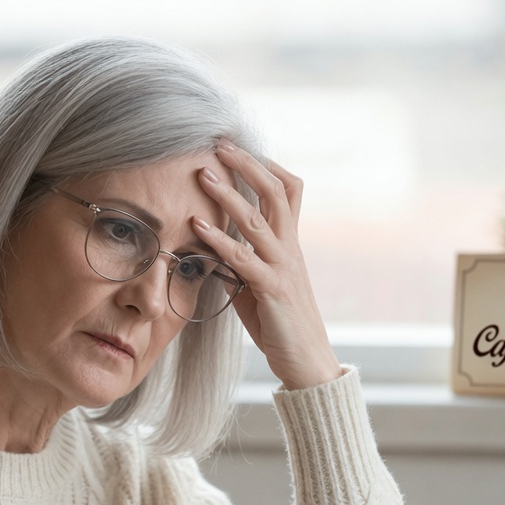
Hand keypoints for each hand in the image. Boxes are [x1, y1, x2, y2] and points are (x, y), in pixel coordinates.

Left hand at [194, 142, 342, 390]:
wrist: (307, 361)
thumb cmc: (279, 324)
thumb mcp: (258, 284)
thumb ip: (242, 260)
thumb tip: (213, 243)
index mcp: (290, 244)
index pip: (288, 190)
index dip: (267, 165)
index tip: (239, 147)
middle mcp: (291, 248)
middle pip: (275, 192)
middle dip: (247, 164)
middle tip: (219, 143)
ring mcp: (284, 267)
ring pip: (258, 219)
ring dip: (228, 194)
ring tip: (202, 174)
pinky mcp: (273, 289)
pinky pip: (244, 258)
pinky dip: (219, 239)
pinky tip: (197, 226)